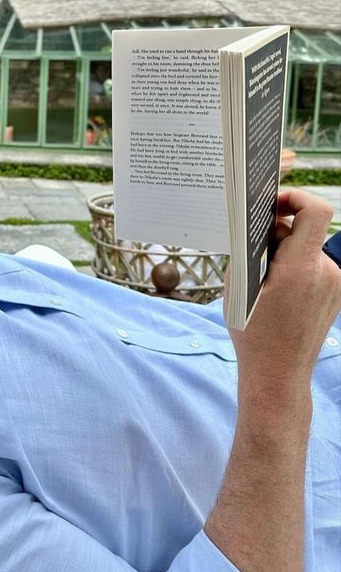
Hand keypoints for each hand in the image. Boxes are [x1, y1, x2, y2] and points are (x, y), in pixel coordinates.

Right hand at [229, 188, 340, 401]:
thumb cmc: (254, 332)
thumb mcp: (239, 284)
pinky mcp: (334, 293)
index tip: (272, 204)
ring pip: (306, 247)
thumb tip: (260, 226)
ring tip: (263, 280)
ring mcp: (334, 283)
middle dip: (277, 232)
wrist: (278, 374)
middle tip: (254, 253)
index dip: (294, 197)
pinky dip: (293, 267)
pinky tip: (276, 291)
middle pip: (304, 229)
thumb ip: (251, 249)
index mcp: (301, 268)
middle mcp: (325, 272)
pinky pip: (312, 265)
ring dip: (284, 252)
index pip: (315, 210)